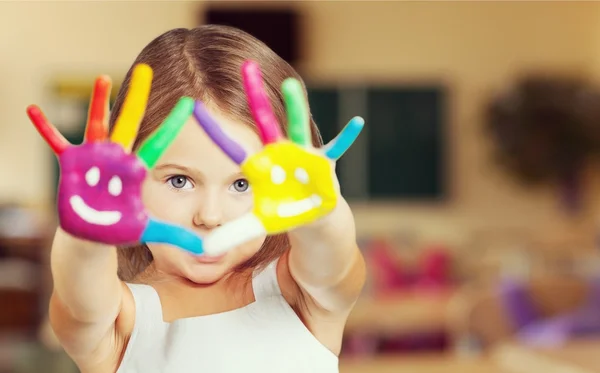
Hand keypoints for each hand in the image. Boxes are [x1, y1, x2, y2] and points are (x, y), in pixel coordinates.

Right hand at [27, 64, 203, 253]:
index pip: (159, 143)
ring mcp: (95, 158)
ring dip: (99, 102)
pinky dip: (44, 128)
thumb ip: (176, 235)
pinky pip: (56, 143)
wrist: (93, 235)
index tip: (189, 104)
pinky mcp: (73, 164)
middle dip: (138, 98)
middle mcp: (118, 158)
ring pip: (99, 124)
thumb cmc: (121, 228)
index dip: (172, 125)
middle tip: (147, 70)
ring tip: (104, 78)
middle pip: (130, 123)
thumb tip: (206, 248)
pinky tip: (33, 109)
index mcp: (136, 170)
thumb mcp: (150, 230)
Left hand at [193, 60, 362, 255]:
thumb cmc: (283, 212)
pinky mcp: (323, 164)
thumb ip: (232, 234)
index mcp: (260, 165)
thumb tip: (205, 251)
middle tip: (245, 66)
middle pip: (265, 121)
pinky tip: (357, 121)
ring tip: (291, 85)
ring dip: (295, 107)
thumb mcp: (257, 225)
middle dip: (255, 96)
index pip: (232, 147)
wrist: (312, 214)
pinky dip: (347, 137)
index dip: (214, 132)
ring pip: (298, 127)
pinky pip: (337, 148)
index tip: (192, 108)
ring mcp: (301, 155)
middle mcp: (278, 153)